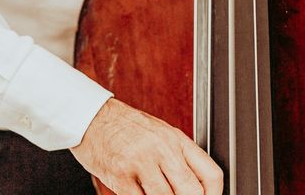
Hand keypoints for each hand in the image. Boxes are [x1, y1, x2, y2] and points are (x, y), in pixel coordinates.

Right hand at [70, 98, 223, 193]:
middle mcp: (163, 149)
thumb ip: (179, 158)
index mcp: (177, 140)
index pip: (210, 174)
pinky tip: (141, 194)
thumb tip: (196, 187)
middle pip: (192, 191)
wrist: (93, 117)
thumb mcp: (161, 134)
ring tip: (159, 194)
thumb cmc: (127, 126)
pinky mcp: (121, 175)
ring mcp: (142, 162)